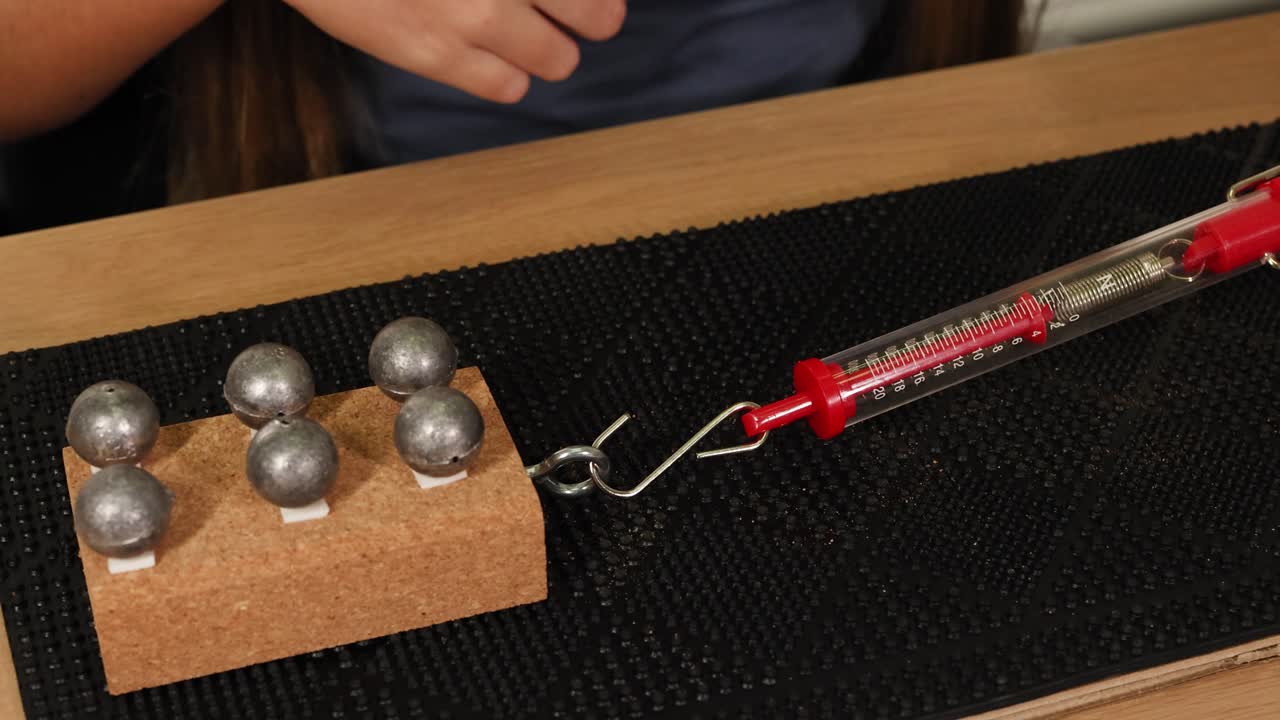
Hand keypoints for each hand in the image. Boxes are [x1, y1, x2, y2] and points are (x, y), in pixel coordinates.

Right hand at [284, 0, 625, 102]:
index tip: (587, 1)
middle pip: (597, 16)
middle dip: (593, 16)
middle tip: (585, 16)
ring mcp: (475, 15)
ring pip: (559, 59)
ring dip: (553, 51)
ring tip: (532, 38)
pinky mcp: (437, 54)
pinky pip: (508, 87)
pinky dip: (511, 77)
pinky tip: (494, 57)